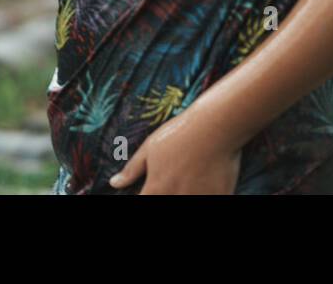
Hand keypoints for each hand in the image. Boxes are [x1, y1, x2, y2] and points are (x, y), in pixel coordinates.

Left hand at [108, 106, 243, 193]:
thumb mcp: (151, 147)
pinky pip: (211, 201)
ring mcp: (197, 199)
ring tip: (189, 184)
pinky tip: (206, 186)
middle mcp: (174, 198)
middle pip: (165, 206)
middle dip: (166, 196)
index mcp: (156, 189)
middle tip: (172, 184)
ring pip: (185, 206)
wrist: (216, 126)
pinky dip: (207, 194)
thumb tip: (114, 182)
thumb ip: (132, 169)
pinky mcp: (218, 196)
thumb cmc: (180, 133)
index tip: (149, 192)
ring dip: (185, 195)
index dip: (145, 198)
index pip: (142, 204)